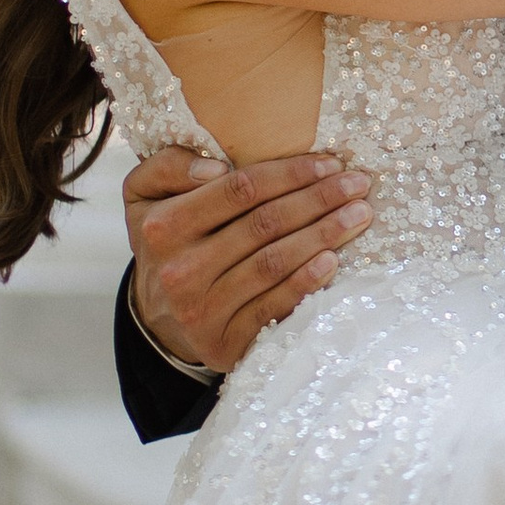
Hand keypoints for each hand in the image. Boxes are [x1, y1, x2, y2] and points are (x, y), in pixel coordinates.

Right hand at [122, 146, 372, 375]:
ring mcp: (202, 310)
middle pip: (264, 225)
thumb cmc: (166, 240)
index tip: (329, 162)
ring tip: (359, 215)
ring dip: (324, 236)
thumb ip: (168, 165)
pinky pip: (274, 307)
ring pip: (273, 264)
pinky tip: (333, 260)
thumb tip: (215, 168)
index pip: (238, 190)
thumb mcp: (146, 194)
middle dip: (319, 200)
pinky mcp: (224, 342)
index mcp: (162, 226)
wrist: (158, 314)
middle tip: (358, 184)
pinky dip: (306, 282)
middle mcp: (180, 269)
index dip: (289, 174)